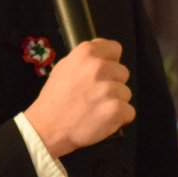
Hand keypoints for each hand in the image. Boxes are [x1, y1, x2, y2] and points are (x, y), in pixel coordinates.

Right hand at [23, 39, 134, 156]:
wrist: (48, 127)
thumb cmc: (54, 100)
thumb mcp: (63, 67)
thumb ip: (85, 59)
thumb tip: (102, 57)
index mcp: (86, 53)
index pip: (115, 48)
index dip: (111, 62)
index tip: (104, 73)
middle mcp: (99, 67)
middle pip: (123, 73)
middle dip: (113, 84)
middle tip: (95, 95)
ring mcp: (109, 88)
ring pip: (126, 93)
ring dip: (115, 102)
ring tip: (96, 109)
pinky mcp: (116, 109)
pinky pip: (129, 112)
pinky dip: (119, 119)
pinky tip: (102, 119)